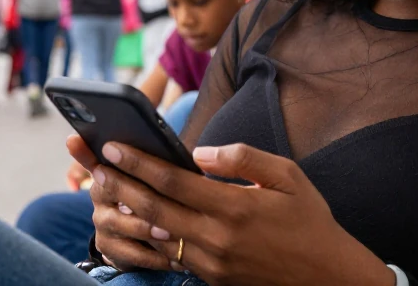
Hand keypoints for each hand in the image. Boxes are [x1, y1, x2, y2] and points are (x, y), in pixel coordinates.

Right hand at [67, 135, 171, 270]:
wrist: (141, 235)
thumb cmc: (154, 194)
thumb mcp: (155, 176)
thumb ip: (156, 163)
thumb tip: (188, 152)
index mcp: (108, 170)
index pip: (93, 156)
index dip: (82, 150)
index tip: (74, 140)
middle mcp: (99, 193)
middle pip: (113, 188)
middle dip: (137, 194)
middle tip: (159, 202)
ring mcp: (102, 221)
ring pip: (121, 223)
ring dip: (147, 228)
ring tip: (169, 232)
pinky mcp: (108, 246)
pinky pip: (130, 253)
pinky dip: (153, 256)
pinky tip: (172, 258)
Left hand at [80, 137, 393, 285]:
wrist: (327, 278)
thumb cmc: (310, 221)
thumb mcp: (287, 177)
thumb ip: (242, 158)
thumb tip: (200, 153)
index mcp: (234, 207)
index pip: (172, 180)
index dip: (137, 162)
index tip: (111, 145)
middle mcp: (216, 237)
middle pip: (151, 207)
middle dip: (117, 182)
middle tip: (90, 163)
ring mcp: (210, 263)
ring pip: (154, 233)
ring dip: (125, 210)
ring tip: (102, 190)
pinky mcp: (210, 278)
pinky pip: (169, 254)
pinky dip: (146, 235)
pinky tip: (132, 219)